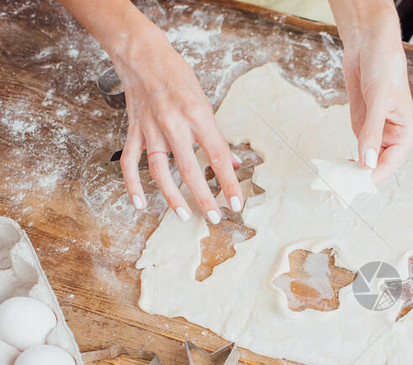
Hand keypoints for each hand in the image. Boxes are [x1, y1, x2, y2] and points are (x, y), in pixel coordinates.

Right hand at [114, 25, 242, 221]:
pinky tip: (141, 203)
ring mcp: (151, 129)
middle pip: (191, 170)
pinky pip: (130, 162)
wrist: (142, 54)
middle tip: (214, 218)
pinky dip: (132, 185)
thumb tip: (233, 164)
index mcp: (198, 116)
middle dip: (204, 198)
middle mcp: (174, 124)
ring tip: (183, 215)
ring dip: (172, 196)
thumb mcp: (206, 102)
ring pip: (160, 171)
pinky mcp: (133, 130)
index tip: (237, 204)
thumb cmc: (178, 76)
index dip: (229, 184)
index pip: (219, 157)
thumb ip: (217, 136)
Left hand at [339, 11, 412, 181]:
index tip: (354, 185)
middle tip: (339, 186)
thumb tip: (366, 161)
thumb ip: (372, 131)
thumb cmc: (383, 66)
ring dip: (352, 170)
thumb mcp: (377, 99)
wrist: (369, 44)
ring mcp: (377, 133)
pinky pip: (356, 149)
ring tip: (334, 180)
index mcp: (406, 134)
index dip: (372, 176)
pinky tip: (335, 166)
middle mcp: (393, 137)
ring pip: (365, 161)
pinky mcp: (363, 126)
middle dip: (360, 176)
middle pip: (377, 166)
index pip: (390, 164)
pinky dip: (347, 158)